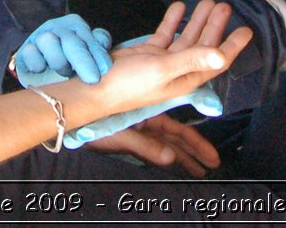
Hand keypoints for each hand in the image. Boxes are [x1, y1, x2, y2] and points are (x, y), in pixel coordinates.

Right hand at [15, 15, 113, 84]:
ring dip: (58, 61)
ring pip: (48, 41)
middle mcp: (58, 27)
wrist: (39, 71)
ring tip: (64, 72)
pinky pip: (29, 53)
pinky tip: (42, 70)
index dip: (98, 54)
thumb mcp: (86, 55)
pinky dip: (37, 63)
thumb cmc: (68, 63)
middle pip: (71, 41)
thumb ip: (97, 47)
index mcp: (75, 25)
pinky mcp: (24, 50)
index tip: (105, 70)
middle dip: (83, 61)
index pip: (89, 38)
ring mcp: (39, 36)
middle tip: (92, 79)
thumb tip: (103, 43)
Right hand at [62, 0, 249, 124]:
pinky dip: (173, 21)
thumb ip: (192, 60)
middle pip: (203, 46)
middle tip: (225, 7)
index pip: (216, 61)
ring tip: (208, 2)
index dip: (232, 47)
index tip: (246, 31)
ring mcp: (163, 62)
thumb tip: (222, 56)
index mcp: (186, 79)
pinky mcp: (148, 54)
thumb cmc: (129, 85)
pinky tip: (179, 7)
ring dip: (196, 21)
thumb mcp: (163, 70)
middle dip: (215, 27)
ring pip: (186, 38)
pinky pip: (166, 34)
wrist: (96, 87)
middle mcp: (178, 71)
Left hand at [84, 113, 219, 176]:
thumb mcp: (121, 134)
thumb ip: (145, 147)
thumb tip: (170, 160)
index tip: (212, 157)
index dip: (198, 145)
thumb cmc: (93, 122)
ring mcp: (140, 128)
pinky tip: (174, 160)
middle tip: (212, 164)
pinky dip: (167, 153)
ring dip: (183, 154)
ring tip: (199, 168)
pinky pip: (155, 145)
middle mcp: (148, 119)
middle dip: (195, 151)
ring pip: (168, 142)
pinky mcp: (131, 135)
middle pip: (178, 137)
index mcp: (150, 115)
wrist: (72, 118)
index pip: (180, 132)